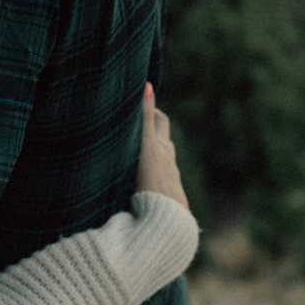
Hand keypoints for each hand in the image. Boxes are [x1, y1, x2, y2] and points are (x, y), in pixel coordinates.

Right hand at [137, 82, 189, 213]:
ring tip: (134, 156)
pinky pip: (159, 184)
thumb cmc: (153, 180)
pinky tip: (140, 186)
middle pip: (164, 140)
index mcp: (162, 149)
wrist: (165, 220)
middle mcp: (169, 163)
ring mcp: (169, 182)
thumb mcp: (145, 145)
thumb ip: (145, 118)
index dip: (150, 111)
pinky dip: (150, 179)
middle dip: (153, 131)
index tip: (137, 106)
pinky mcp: (167, 201)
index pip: (159, 121)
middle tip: (137, 126)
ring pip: (163, 164)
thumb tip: (148, 85)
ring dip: (151, 157)